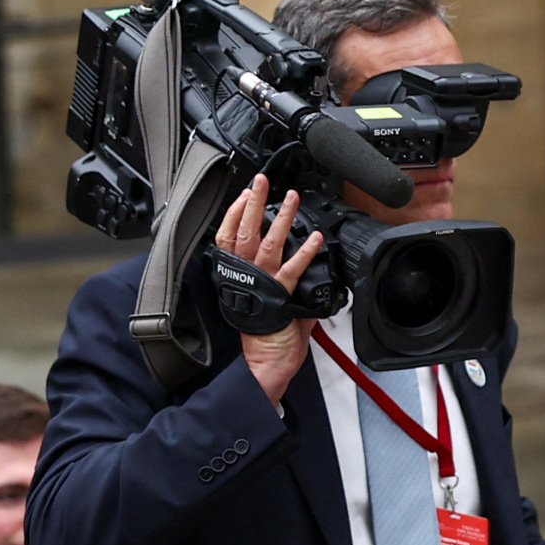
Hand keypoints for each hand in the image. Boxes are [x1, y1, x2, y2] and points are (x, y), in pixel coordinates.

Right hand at [217, 173, 326, 406]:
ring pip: (267, 244)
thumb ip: (277, 281)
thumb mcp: (263, 301)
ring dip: (280, 218)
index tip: (243, 194)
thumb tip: (295, 265)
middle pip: (244, 232)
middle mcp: (245, 276)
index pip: (228, 237)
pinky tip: (315, 238)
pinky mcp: (280, 297)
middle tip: (260, 182)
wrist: (265, 362)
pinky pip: (293, 270)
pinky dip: (305, 252)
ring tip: (290, 198)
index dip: (234, 213)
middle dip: (253, 203)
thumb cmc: (263, 336)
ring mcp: (262, 285)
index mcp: (236, 275)